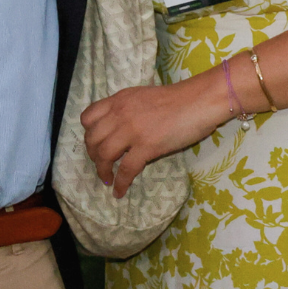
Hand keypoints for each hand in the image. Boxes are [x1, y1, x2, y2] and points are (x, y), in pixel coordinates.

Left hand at [81, 75, 226, 198]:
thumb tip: (120, 127)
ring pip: (104, 155)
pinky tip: (119, 191)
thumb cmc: (178, 98)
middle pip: (93, 139)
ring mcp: (132, 131)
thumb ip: (128, 109)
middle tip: (102, 164)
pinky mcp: (146, 147)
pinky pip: (126, 170)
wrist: (199, 101)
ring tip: (107, 179)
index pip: (88, 117)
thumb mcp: (143, 97)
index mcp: (119, 100)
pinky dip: (120, 183)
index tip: (95, 143)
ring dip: (102, 171)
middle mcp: (120, 114)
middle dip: (93, 155)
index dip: (88, 133)